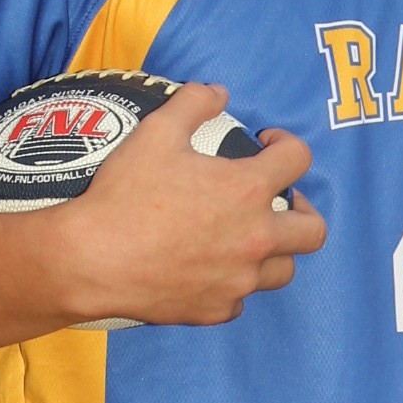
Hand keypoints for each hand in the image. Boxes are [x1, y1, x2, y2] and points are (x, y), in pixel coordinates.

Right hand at [50, 81, 325, 327]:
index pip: (299, 160)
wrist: (89, 260)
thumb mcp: (155, 132)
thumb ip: (193, 103)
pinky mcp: (216, 310)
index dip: (287, 145)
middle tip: (278, 201)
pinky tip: (211, 269)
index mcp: (247, 190)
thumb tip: (218, 92)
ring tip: (248, 238)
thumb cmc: (124, 194)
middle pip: (313, 230)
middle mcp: (255, 238)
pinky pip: (240, 298)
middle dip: (303, 210)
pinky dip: (233, 283)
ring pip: (283, 270)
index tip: (267, 146)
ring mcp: (239, 280)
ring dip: (274, 251)